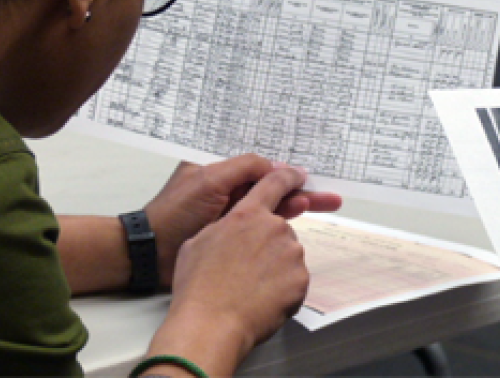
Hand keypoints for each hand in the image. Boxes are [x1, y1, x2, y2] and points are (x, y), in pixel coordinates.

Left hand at [144, 154, 341, 286]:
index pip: (260, 165)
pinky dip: (282, 219)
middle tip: (328, 193)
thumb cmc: (174, 213)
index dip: (285, 168)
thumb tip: (275, 166)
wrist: (151, 253)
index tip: (308, 173)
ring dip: (297, 203)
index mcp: (220, 170)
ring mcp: (231, 212)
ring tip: (326, 202)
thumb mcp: (209, 181)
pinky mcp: (232, 234)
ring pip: (271, 204)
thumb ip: (243, 168)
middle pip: (270, 184)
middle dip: (299, 187)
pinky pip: (262, 223)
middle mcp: (228, 187)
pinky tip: (300, 215)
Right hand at [147, 167, 309, 374]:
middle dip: (267, 242)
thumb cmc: (198, 285)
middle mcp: (273, 227)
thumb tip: (230, 228)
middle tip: (246, 266)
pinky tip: (262, 297)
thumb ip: (223, 225)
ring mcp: (290, 253)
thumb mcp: (199, 241)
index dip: (287, 176)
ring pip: (287, 252)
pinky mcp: (300, 279)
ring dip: (275, 264)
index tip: (298, 174)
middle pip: (278, 227)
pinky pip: (294, 277)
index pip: (274, 183)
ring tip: (250, 285)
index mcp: (247, 213)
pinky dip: (283, 286)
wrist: (210, 325)